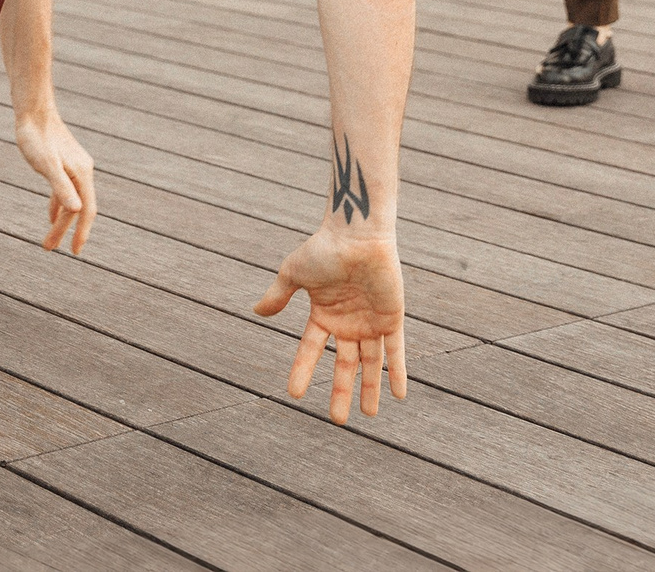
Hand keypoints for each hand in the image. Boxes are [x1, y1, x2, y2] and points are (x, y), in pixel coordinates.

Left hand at [14, 110, 96, 252]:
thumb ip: (60, 187)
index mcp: (82, 173)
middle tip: (48, 248)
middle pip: (77, 208)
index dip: (81, 232)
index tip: (75, 252)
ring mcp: (74, 167)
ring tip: (49, 240)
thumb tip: (76, 210)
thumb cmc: (36, 137)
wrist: (33, 110)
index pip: (85, 210)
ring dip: (61, 221)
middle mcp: (83, 171)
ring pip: (71, 200)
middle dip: (64, 230)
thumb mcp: (46, 164)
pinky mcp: (65, 163)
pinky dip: (58, 206)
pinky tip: (51, 215)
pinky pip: (65, 191)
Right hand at [254, 226, 405, 425]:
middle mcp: (348, 322)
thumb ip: (278, 295)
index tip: (294, 395)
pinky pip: (396, 351)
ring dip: (370, 389)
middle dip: (341, 392)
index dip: (303, 371)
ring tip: (369, 416)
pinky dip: (398, 371)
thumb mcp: (294, 273)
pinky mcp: (391, 318)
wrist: (358, 234)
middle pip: (344, 365)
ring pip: (370, 363)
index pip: (311, 350)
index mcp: (324, 313)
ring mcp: (370, 322)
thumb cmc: (324, 249)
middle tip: (337, 421)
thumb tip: (256, 312)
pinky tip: (398, 395)